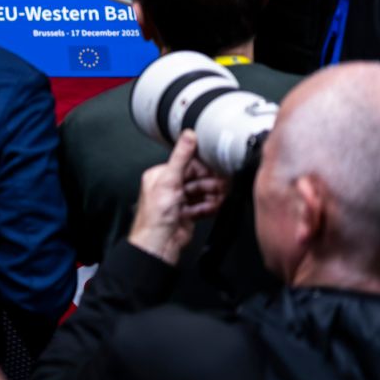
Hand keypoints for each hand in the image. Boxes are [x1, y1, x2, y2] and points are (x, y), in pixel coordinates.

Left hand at [127, 131, 226, 264]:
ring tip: (221, 196)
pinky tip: (215, 206)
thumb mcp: (169, 180)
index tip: (217, 168)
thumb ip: (181, 157)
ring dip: (212, 194)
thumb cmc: (156, 215)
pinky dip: (210, 206)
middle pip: (197, 179)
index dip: (203, 167)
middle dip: (211, 182)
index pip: (187, 164)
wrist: (159, 244)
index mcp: (160, 176)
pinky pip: (203, 206)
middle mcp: (168, 187)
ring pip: (201, 192)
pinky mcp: (187, 214)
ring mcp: (178, 201)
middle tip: (223, 184)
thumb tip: (188, 135)